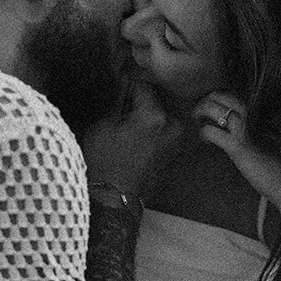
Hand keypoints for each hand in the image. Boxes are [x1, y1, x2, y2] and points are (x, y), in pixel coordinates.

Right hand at [81, 81, 183, 204]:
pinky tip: (133, 133)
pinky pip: (162, 127)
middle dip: (138, 99)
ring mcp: (176, 139)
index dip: (126, 84)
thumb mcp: (104, 124)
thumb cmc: (105, 162)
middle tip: (120, 104)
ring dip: (144, 112)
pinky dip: (150, 126)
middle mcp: (172, 125)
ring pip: (159, 113)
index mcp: (155, 116)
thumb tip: (123, 82)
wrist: (115, 198)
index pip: (143, 86)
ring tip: (125, 121)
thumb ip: (117, 99)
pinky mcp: (174, 149)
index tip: (116, 85)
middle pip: (155, 99)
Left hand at [195, 91, 280, 204]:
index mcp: (257, 116)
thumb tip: (223, 124)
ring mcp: (246, 132)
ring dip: (203, 110)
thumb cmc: (273, 166)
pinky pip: (214, 132)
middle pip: (225, 96)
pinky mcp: (239, 148)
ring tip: (197, 118)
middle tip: (199, 111)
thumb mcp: (258, 142)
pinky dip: (204, 132)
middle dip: (208, 99)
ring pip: (220, 109)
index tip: (209, 105)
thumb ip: (245, 130)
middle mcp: (253, 119)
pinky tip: (205, 139)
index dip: (218, 96)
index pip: (234, 96)